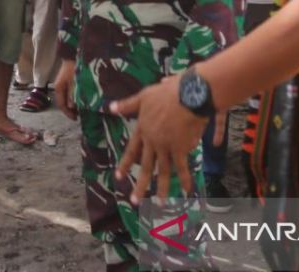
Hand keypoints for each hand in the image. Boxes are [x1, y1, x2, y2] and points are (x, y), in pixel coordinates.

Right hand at [54, 59, 77, 120]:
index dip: (68, 113)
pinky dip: (76, 97)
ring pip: (68, 97)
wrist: (74, 53)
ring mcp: (64, 83)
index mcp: (59, 88)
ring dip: (74, 103)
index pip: (61, 104)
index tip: (76, 118)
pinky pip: (71, 92)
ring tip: (83, 108)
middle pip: (64, 102)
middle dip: (72, 109)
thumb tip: (72, 107)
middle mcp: (59, 87)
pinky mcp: (69, 80)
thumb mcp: (74, 82)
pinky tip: (82, 98)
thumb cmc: (74, 67)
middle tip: (80, 114)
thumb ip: (73, 94)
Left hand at [110, 74, 206, 203]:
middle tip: (134, 201)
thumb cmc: (167, 92)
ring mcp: (167, 146)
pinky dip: (185, 180)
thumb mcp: (144, 96)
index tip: (118, 177)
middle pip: (145, 166)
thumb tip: (109, 107)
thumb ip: (127, 105)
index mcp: (143, 129)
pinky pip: (182, 168)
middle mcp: (153, 141)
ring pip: (163, 171)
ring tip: (160, 204)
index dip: (126, 164)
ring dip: (162, 189)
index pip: (132, 150)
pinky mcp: (181, 148)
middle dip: (141, 185)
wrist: (188, 95)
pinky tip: (187, 192)